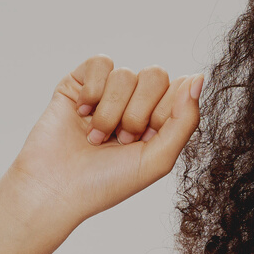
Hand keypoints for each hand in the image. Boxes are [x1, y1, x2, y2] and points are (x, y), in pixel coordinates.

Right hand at [7, 56, 202, 224]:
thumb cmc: (105, 183)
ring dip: (110, 111)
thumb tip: (199, 78)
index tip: (145, 139)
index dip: (163, 113)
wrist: (54, 189)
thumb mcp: (158, 159)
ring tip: (96, 137)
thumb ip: (185, 120)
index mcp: (158, 120)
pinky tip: (81, 113)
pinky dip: (92, 91)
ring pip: (126, 73)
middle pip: (155, 75)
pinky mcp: (78, 84)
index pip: (180, 90)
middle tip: (120, 139)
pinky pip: (101, 63)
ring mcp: (106, 92)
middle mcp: (134, 103)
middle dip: (137, 112)